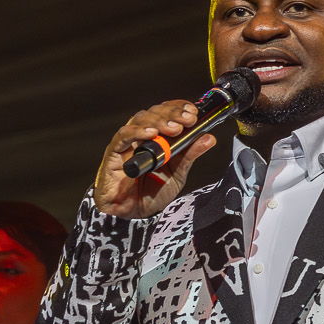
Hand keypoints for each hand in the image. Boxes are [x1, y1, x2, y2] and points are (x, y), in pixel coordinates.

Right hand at [94, 99, 221, 218]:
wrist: (133, 215)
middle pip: (155, 112)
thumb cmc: (151, 193)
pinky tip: (151, 133)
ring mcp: (128, 143)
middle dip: (173, 113)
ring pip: (140, 119)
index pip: (167, 112)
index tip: (193, 112)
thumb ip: (190, 155)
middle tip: (188, 120)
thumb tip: (209, 138)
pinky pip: (123, 136)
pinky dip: (137, 131)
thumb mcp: (177, 174)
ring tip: (174, 128)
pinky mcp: (114, 153)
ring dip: (159, 120)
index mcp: (158, 137)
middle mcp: (142, 136)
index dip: (179, 107)